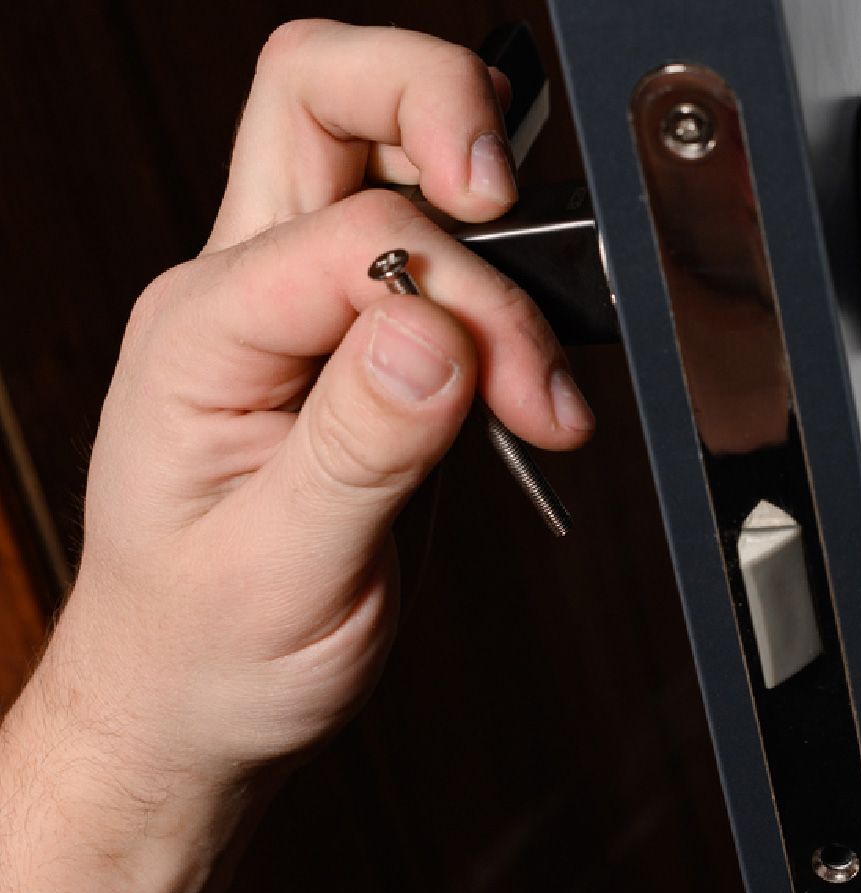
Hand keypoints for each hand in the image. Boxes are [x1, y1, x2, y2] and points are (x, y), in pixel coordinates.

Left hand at [38, 20, 592, 819]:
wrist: (192, 704)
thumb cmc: (210, 651)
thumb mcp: (281, 571)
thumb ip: (358, 445)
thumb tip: (432, 329)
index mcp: (202, 333)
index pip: (356, 232)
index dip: (465, 294)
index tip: (521, 394)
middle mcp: (242, 295)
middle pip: (323, 92)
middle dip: (438, 107)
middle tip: (512, 198)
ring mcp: (299, 310)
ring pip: (383, 151)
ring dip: (492, 223)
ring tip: (540, 370)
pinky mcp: (358, 345)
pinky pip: (440, 257)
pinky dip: (509, 299)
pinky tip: (530, 389)